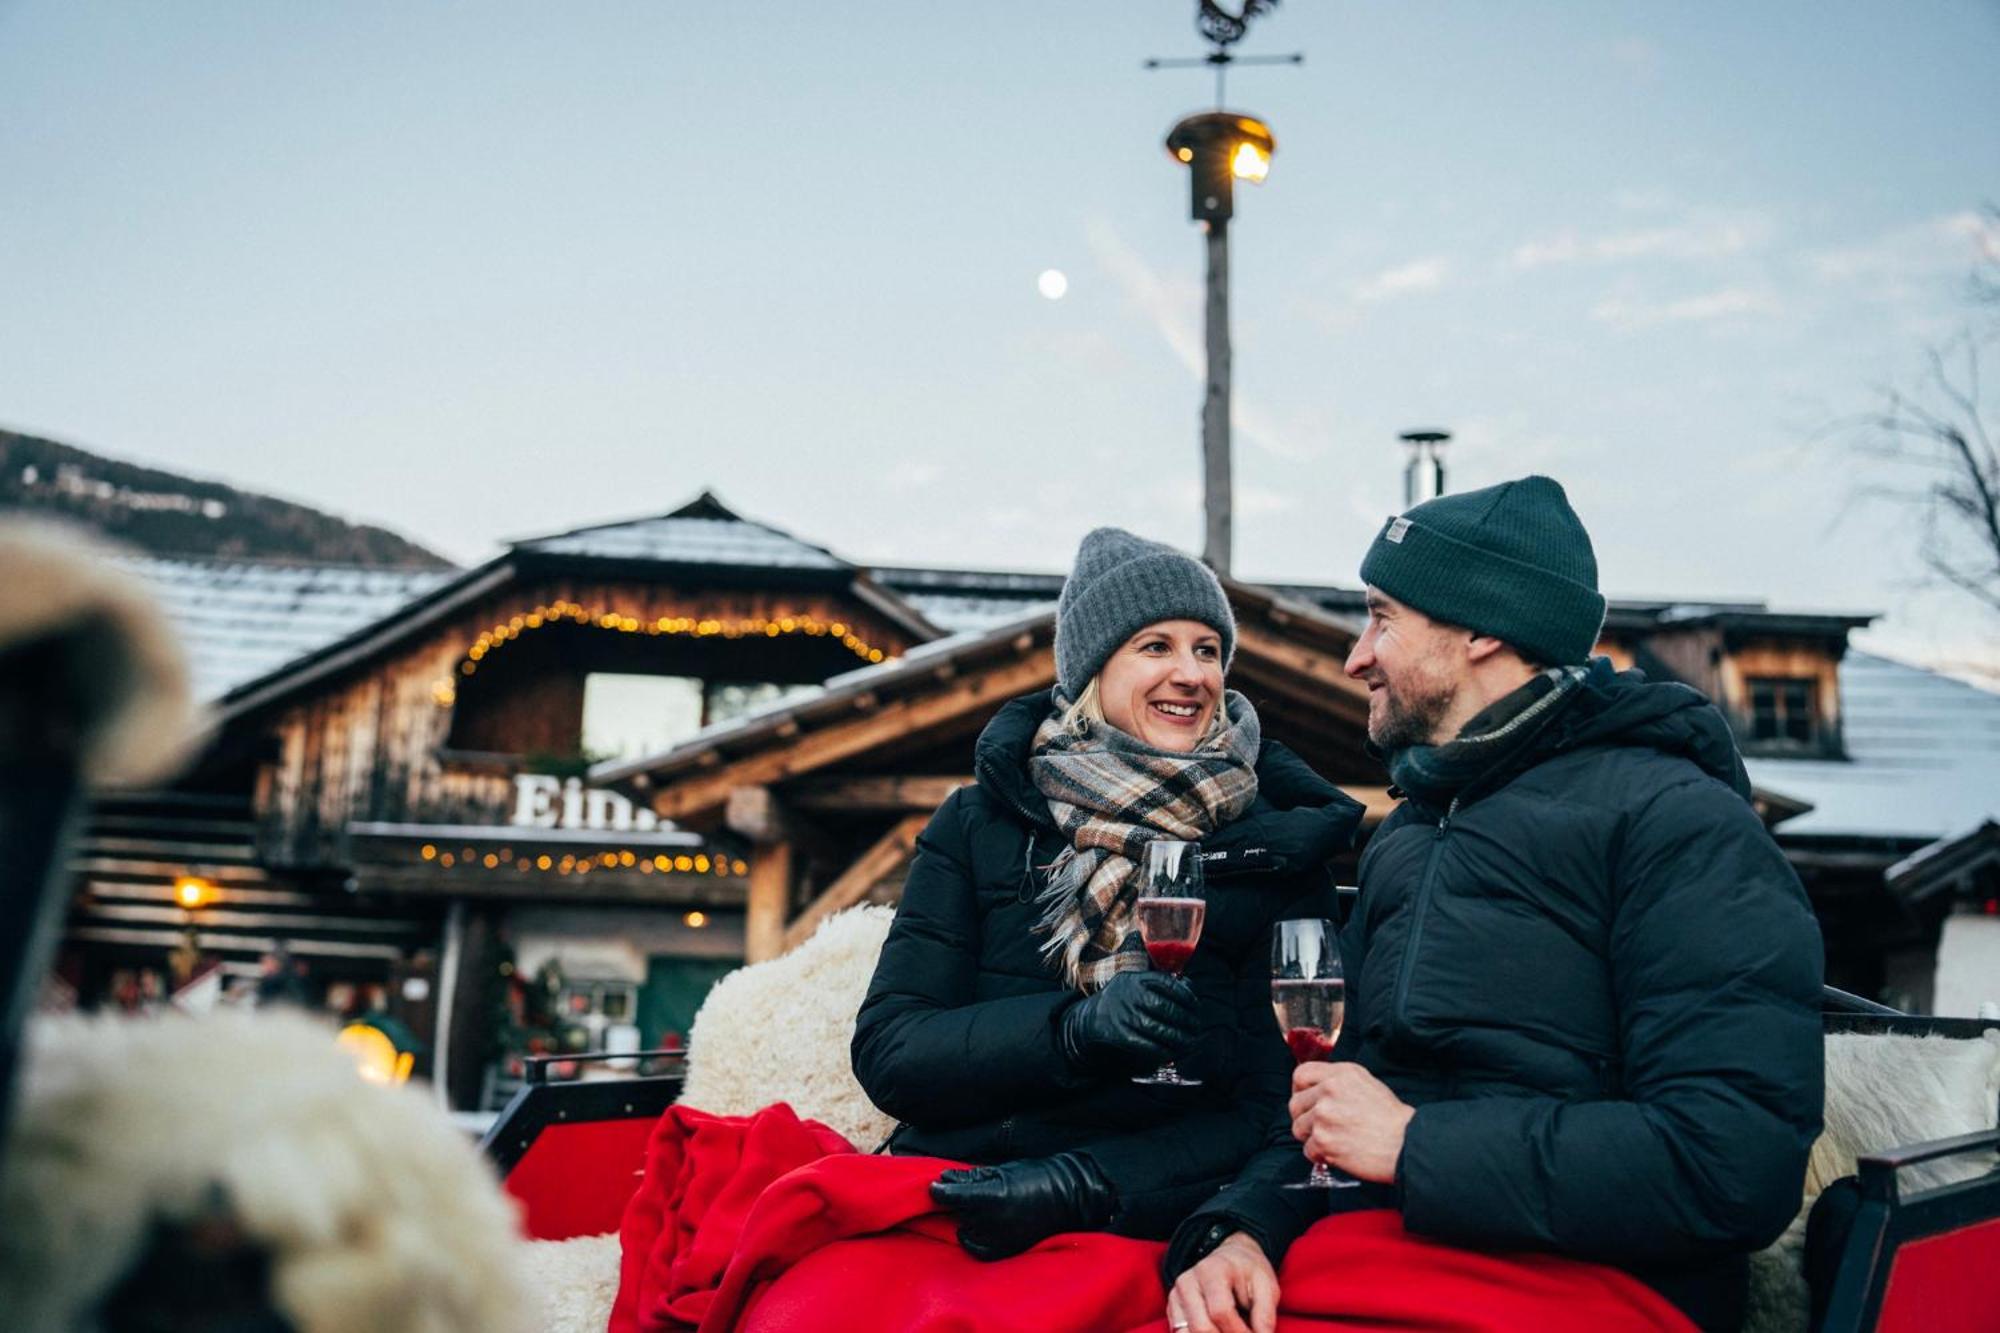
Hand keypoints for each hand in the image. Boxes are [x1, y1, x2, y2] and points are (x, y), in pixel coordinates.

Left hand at [929, 1152, 1113, 1260]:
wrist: (1067, 1197)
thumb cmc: (1036, 1177)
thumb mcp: (1002, 1171)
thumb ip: (971, 1177)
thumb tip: (945, 1178)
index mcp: (992, 1198)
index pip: (951, 1197)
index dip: (939, 1191)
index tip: (935, 1186)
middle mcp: (993, 1223)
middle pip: (958, 1213)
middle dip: (958, 1202)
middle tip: (971, 1193)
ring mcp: (999, 1240)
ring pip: (966, 1229)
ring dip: (967, 1219)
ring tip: (984, 1209)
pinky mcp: (1005, 1252)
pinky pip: (977, 1248)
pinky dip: (974, 1238)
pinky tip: (982, 1227)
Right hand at [1058, 969, 1199, 1073]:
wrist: (1089, 1018)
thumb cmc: (1123, 1000)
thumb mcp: (1136, 984)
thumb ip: (1161, 984)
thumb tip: (1190, 987)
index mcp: (1135, 978)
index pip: (1166, 983)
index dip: (1185, 995)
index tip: (1196, 1006)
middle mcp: (1128, 994)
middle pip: (1164, 1007)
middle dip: (1185, 1019)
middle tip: (1197, 1027)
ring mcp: (1122, 1014)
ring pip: (1156, 1028)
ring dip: (1178, 1038)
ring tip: (1190, 1042)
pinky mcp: (1118, 1034)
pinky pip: (1144, 1044)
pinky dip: (1161, 1050)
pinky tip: (1172, 1052)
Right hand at [1167, 1232, 1277, 1332]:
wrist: (1231, 1258)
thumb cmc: (1249, 1273)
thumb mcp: (1267, 1287)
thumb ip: (1265, 1315)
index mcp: (1213, 1270)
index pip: (1221, 1311)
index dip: (1240, 1332)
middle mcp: (1188, 1281)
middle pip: (1201, 1327)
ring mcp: (1177, 1294)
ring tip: (1231, 1332)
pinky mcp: (1173, 1307)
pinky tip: (1219, 1331)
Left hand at [1287, 1061, 1413, 1183]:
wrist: (1406, 1144)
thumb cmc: (1391, 1118)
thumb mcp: (1366, 1083)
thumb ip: (1338, 1081)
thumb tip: (1315, 1089)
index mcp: (1340, 1074)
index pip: (1301, 1075)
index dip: (1299, 1090)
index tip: (1305, 1102)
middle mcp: (1329, 1091)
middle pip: (1295, 1104)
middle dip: (1304, 1118)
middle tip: (1319, 1128)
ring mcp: (1324, 1116)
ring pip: (1298, 1128)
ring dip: (1312, 1138)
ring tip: (1333, 1141)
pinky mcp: (1324, 1141)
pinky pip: (1308, 1150)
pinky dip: (1320, 1156)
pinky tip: (1338, 1154)